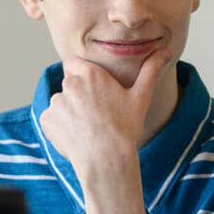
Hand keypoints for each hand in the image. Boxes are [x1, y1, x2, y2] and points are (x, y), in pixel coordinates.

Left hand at [39, 49, 172, 188]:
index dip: (81, 76)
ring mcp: (56, 102)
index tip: (92, 91)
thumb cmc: (125, 129)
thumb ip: (150, 71)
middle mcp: (70, 84)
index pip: (74, 64)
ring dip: (68, 113)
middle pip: (69, 85)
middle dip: (77, 97)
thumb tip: (165, 52)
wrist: (107, 161)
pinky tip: (76, 138)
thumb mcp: (141, 98)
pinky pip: (51, 120)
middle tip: (95, 116)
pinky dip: (59, 128)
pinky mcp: (47, 120)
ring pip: (60, 104)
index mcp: (90, 74)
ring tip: (87, 130)